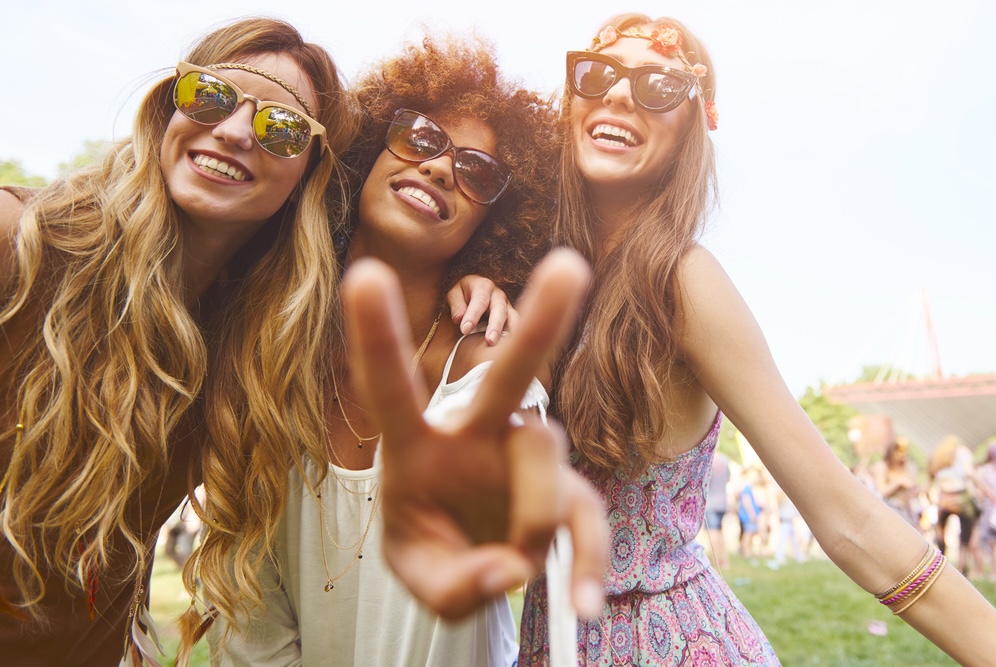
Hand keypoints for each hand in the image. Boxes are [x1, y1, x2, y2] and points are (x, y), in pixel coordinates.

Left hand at [343, 249, 607, 619]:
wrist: (474, 565)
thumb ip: (454, 586)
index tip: (365, 273)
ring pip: (546, 452)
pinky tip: (585, 604)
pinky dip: (590, 561)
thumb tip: (512, 569)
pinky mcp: (568, 490)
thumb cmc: (433, 551)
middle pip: (506, 376)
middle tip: (568, 266)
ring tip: (514, 566)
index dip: (378, 335)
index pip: (391, 388)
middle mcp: (476, 436)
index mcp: (415, 446)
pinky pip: (588, 514)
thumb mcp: (419, 579)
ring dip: (532, 514)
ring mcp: (525, 458)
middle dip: (538, 324)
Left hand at [445, 274, 519, 344]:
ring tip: (506, 346)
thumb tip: (459, 318)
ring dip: (510, 332)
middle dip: (495, 326)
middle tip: (490, 341)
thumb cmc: (464, 293)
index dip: (473, 315)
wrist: (474, 289)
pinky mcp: (511, 316)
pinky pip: (516, 325)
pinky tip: (512, 345)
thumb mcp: (455, 293)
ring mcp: (507, 305)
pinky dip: (516, 335)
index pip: (480, 300)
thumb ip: (456, 305)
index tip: (465, 330)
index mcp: (483, 286)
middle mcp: (498, 295)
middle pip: (499, 310)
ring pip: (512, 317)